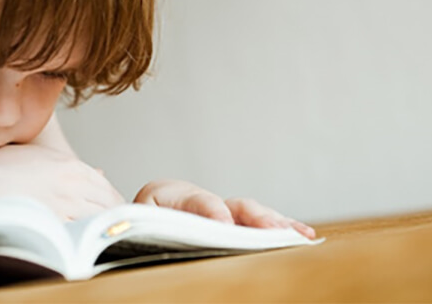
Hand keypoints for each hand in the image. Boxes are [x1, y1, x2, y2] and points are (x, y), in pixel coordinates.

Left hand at [133, 180, 315, 238]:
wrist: (130, 219)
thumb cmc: (130, 224)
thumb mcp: (134, 220)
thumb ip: (148, 222)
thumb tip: (170, 229)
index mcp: (169, 194)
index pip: (199, 201)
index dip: (214, 212)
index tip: (225, 224)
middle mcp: (201, 201)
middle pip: (234, 206)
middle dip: (257, 218)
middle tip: (275, 231)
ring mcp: (218, 212)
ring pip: (251, 215)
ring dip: (277, 225)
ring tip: (300, 236)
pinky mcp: (229, 225)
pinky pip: (255, 227)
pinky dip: (279, 231)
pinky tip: (301, 237)